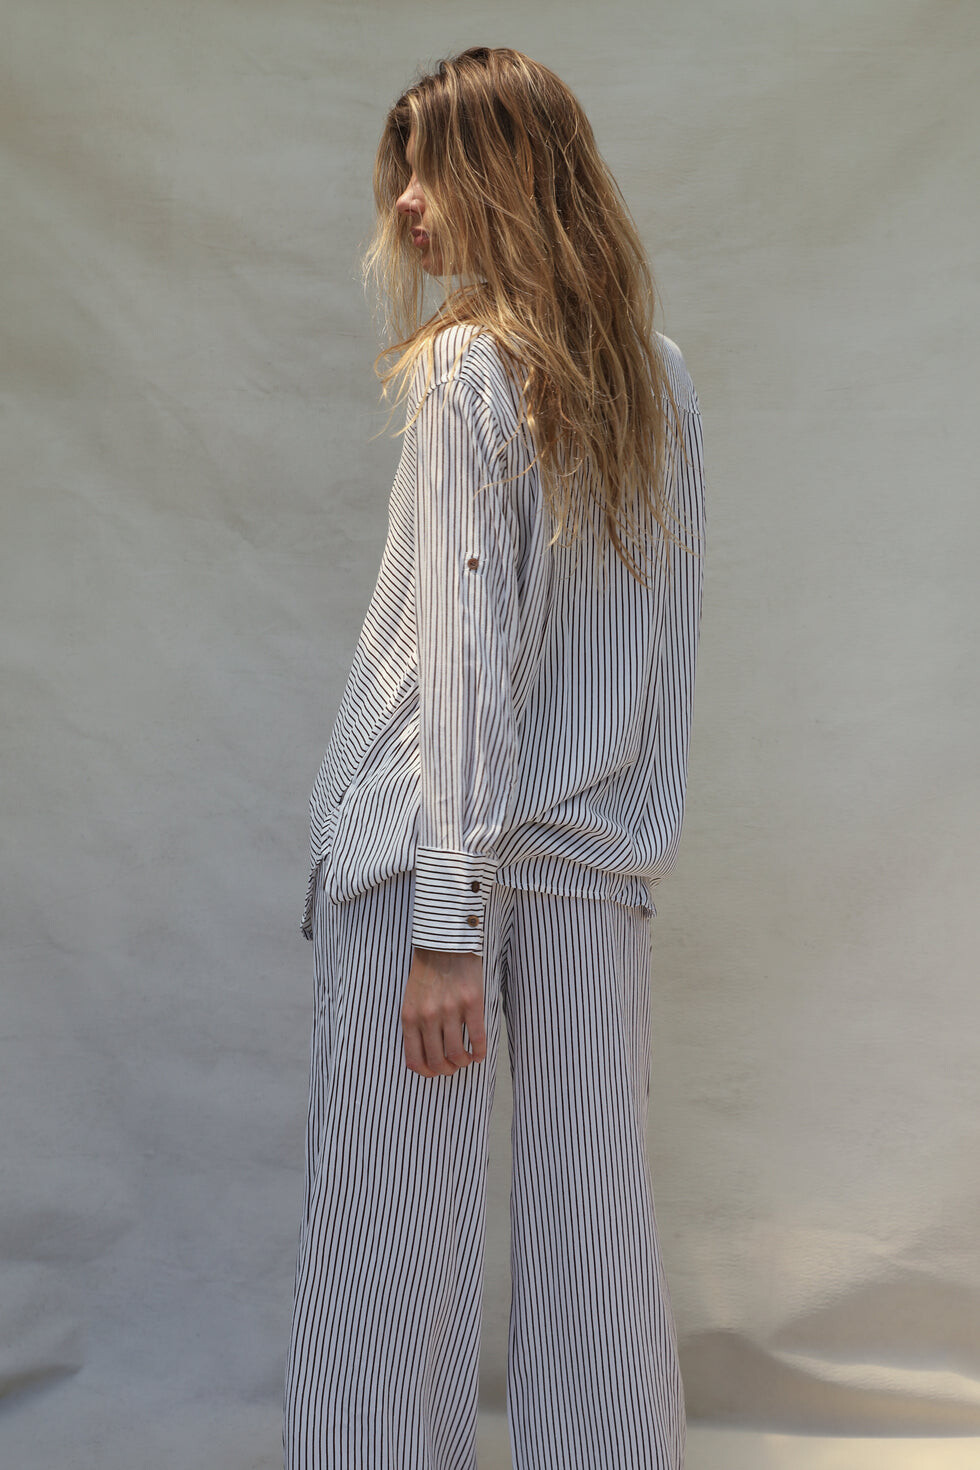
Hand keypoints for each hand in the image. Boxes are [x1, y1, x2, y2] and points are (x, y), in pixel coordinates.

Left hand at [401, 946, 486, 1077]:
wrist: (445, 940)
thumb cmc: (428, 969)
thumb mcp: (412, 998)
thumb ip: (415, 1023)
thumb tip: (422, 1053)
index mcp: (410, 1016)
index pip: (414, 1059)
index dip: (427, 1072)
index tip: (436, 1072)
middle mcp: (428, 1016)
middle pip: (438, 1061)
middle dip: (447, 1070)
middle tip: (454, 1066)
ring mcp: (450, 1010)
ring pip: (457, 1053)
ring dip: (464, 1062)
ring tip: (468, 1059)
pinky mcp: (471, 1002)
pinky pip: (477, 1037)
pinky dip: (480, 1051)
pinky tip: (480, 1053)